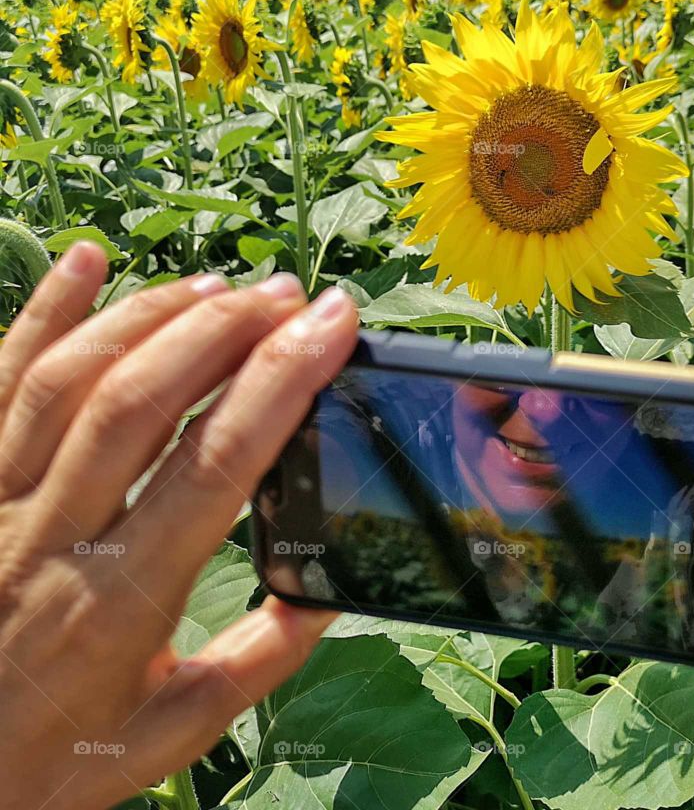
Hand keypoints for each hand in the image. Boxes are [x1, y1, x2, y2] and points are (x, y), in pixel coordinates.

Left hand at [0, 242, 356, 808]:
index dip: (280, 382)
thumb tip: (329, 592)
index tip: (332, 324)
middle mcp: (51, 538)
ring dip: (150, 317)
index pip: (216, 465)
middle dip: (224, 333)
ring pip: (67, 381)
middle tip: (285, 294)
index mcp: (122, 601)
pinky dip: (39, 312)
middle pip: (139, 402)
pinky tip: (87, 258)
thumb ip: (258, 663)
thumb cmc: (52, 757)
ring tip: (219, 287)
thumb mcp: (170, 732)